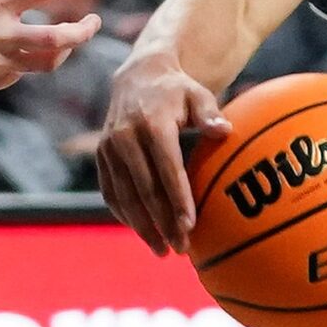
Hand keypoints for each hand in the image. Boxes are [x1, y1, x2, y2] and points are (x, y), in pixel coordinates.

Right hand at [96, 49, 228, 255]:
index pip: (167, 168)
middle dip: (162, 222)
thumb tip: (225, 131)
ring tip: (162, 250)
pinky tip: (142, 232)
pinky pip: (110, 191)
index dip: (178, 199)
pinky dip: (124, 214)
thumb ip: (210, 113)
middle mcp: (125, 136)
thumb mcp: (197, 94)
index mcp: (152, 123)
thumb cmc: (177, 90)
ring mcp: (109, 147)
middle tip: (181, 248)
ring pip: (125, 195)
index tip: (190, 226)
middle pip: (145, 189)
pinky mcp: (101, 155)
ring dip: (142, 226)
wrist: (137, 76)